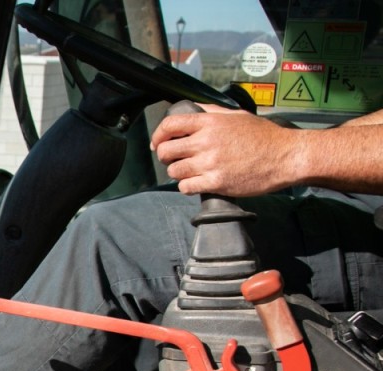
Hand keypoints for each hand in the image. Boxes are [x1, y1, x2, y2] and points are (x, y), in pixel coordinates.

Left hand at [150, 110, 299, 196]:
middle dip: (167, 156)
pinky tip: (196, 182)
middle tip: (175, 159)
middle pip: (166, 151)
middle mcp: (206, 141)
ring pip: (174, 171)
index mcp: (210, 122)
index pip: (170, 124)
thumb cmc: (264, 136)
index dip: (158, 135)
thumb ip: (211, 111)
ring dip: (178, 172)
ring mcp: (210, 163)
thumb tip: (193, 109)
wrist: (286, 156)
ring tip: (190, 171)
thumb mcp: (237, 115)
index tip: (157, 143)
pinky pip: (185, 187)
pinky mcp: (216, 182)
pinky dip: (187, 186)